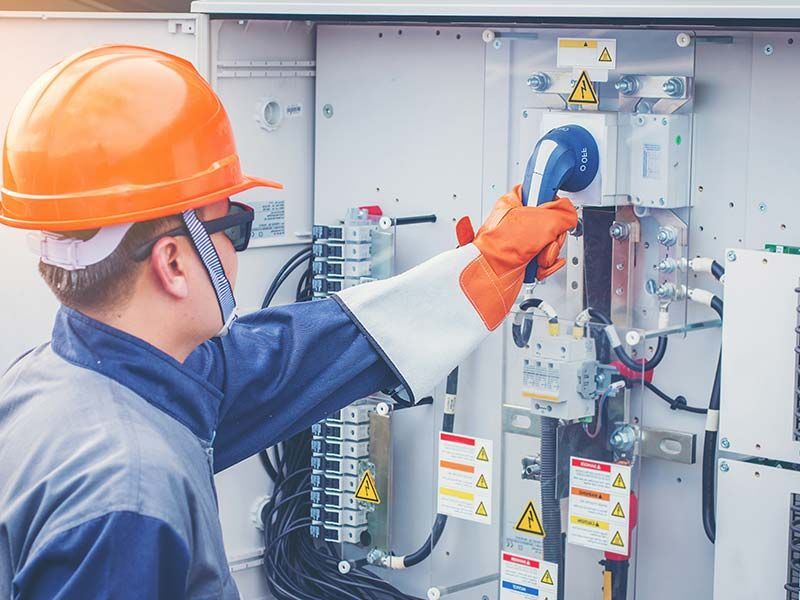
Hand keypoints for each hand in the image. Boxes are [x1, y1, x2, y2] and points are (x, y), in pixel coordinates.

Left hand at [454, 185, 576, 329]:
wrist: (490, 277)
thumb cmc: (502, 247)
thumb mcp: (543, 221)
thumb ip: (564, 214)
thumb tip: (570, 216)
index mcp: (514, 203)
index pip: (539, 192)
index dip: (550, 203)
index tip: (555, 207)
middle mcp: (516, 221)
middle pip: (551, 222)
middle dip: (553, 237)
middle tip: (544, 241)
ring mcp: (520, 242)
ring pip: (550, 243)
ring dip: (549, 253)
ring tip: (537, 256)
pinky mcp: (524, 259)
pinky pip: (546, 259)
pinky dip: (546, 266)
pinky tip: (537, 265)